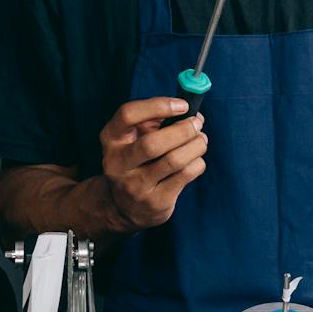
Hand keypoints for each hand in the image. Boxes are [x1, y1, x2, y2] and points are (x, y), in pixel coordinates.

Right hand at [97, 99, 208, 230]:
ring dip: (195, 146)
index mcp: (111, 139)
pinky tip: (196, 159)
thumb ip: (159, 121)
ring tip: (201, 140)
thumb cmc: (137, 161)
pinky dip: (197, 162)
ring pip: (173, 161)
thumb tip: (193, 114)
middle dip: (182, 130)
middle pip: (152, 143)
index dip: (158, 105)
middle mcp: (118, 163)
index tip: (183, 105)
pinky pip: (185, 175)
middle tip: (197, 124)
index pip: (128, 115)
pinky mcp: (156, 202)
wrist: (125, 206)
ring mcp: (136, 186)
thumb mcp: (136, 138)